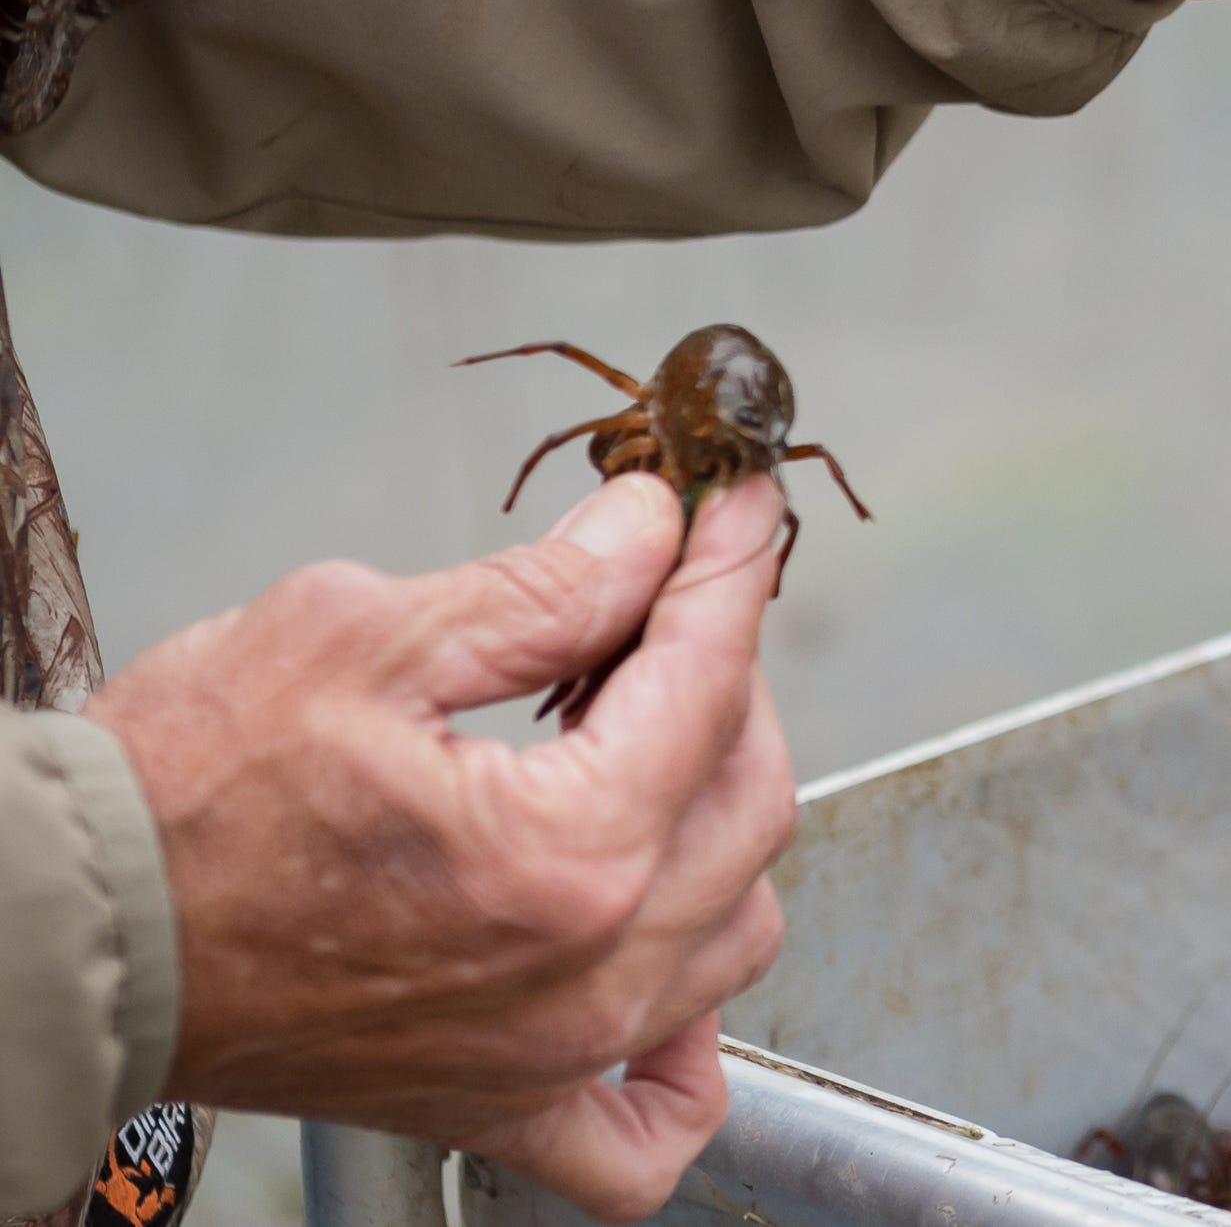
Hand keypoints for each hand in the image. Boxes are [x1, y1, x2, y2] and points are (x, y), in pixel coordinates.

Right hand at [86, 476, 797, 1222]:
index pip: (713, 681)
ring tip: (637, 747)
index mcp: (569, 850)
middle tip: (658, 609)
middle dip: (724, 681)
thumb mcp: (363, 633)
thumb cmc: (178, 799)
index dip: (730, 571)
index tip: (735, 512)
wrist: (71, 938)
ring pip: (736, 929)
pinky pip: (651, 1128)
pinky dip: (686, 1057)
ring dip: (717, 824)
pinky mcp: (502, 1106)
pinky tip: (664, 962)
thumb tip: (649, 532)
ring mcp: (555, 1056)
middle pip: (749, 796)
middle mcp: (590, 971)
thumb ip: (546, 586)